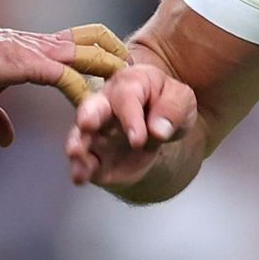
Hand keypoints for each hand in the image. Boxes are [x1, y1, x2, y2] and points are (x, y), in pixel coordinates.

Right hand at [0, 23, 128, 146]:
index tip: (115, 67)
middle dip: (117, 53)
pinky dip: (85, 94)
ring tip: (129, 91)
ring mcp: (41, 52)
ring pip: (90, 54)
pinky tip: (96, 110)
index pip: (78, 40)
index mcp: (36, 49)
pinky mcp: (34, 65)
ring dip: (111, 71)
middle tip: (136, 73)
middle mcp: (44, 45)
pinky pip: (69, 79)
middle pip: (94, 38)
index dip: (99, 50)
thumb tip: (7, 141)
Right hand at [65, 64, 197, 188]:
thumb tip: (158, 130)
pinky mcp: (95, 154)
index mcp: (130, 83)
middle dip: (88, 115)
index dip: (131, 118)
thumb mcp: (182, 100)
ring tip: (76, 155)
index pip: (126, 98)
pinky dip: (81, 169)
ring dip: (77, 144)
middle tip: (86, 124)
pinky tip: (80, 177)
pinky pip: (85, 161)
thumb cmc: (168, 105)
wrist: (162, 128)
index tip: (138, 140)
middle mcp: (106, 103)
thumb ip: (172, 109)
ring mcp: (97, 130)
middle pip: (92, 107)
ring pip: (81, 135)